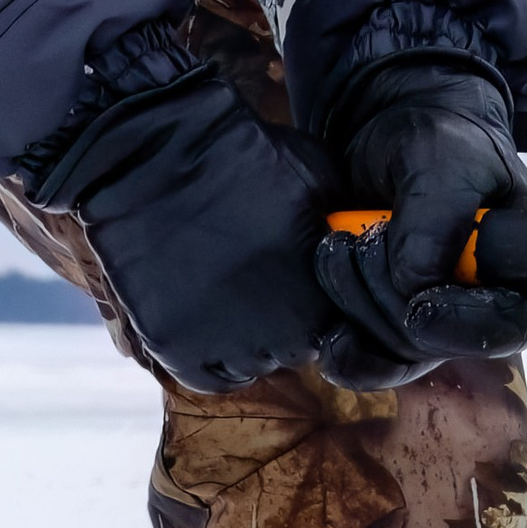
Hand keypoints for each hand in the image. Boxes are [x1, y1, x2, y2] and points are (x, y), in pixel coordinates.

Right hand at [16, 20, 343, 393]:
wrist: (162, 151)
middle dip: (287, 323)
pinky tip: (204, 316)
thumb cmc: (248, 155)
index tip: (302, 280)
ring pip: (251, 366)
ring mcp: (223, 344)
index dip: (320, 303)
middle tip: (262, 281)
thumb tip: (364, 244)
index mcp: (320, 294)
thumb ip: (345, 228)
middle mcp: (278, 332)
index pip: (339, 329)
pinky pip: (205, 376)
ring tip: (229, 291)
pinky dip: (207, 357)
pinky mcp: (173, 346)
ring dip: (247, 340)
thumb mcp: (322, 180)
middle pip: (296, 351)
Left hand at [313, 56, 526, 378]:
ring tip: (335, 246)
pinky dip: (338, 337)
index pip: (509, 327)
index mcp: (518, 273)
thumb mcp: (445, 158)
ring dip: (355, 304)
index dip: (465, 328)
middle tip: (358, 238)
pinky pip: (363, 357)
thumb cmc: (437, 136)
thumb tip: (416, 286)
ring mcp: (429, 321)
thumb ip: (438, 216)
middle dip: (387, 296)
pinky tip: (325, 310)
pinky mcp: (385, 324)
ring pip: (392, 352)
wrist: (388, 130)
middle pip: (436, 343)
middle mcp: (476, 308)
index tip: (420, 308)